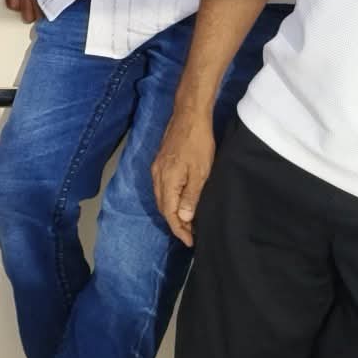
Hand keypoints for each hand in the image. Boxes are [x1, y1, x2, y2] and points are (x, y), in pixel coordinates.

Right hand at [150, 110, 215, 246]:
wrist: (189, 115)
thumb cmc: (198, 143)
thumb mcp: (201, 172)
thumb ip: (191, 196)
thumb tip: (184, 218)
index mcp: (167, 180)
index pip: (170, 213)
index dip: (179, 229)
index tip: (190, 242)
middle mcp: (157, 176)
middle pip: (163, 207)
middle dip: (175, 224)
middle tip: (190, 236)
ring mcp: (157, 168)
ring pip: (161, 198)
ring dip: (172, 212)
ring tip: (187, 223)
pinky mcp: (160, 161)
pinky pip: (162, 188)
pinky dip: (170, 200)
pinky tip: (180, 202)